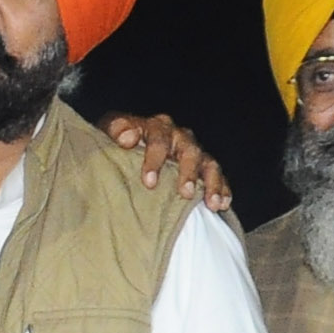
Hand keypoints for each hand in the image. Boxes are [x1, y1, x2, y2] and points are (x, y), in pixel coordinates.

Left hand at [96, 112, 233, 210]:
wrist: (127, 143)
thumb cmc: (118, 141)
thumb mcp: (111, 131)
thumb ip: (117, 130)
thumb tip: (127, 138)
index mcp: (157, 127)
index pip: (159, 140)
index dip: (155, 160)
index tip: (149, 182)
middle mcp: (179, 137)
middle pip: (190, 151)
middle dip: (189, 173)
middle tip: (185, 193)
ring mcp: (194, 152)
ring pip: (209, 164)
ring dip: (212, 183)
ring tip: (211, 204)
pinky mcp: (204, 167)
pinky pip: (218, 177)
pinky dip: (222, 190)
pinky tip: (223, 205)